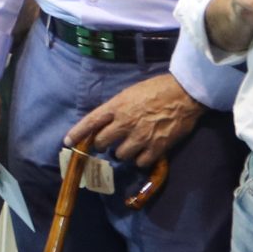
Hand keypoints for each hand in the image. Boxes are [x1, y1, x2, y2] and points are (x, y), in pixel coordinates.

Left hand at [68, 74, 203, 169]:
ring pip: (120, 155)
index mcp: (117, 106)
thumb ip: (116, 108)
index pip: (90, 122)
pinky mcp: (156, 147)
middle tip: (108, 143)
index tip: (68, 142)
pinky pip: (140, 162)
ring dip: (123, 152)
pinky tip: (145, 152)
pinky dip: (141, 160)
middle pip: (102, 142)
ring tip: (131, 145)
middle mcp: (125, 123)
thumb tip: (105, 121)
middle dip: (102, 145)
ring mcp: (140, 137)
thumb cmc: (157, 89)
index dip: (77, 133)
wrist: (185, 94)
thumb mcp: (130, 93)